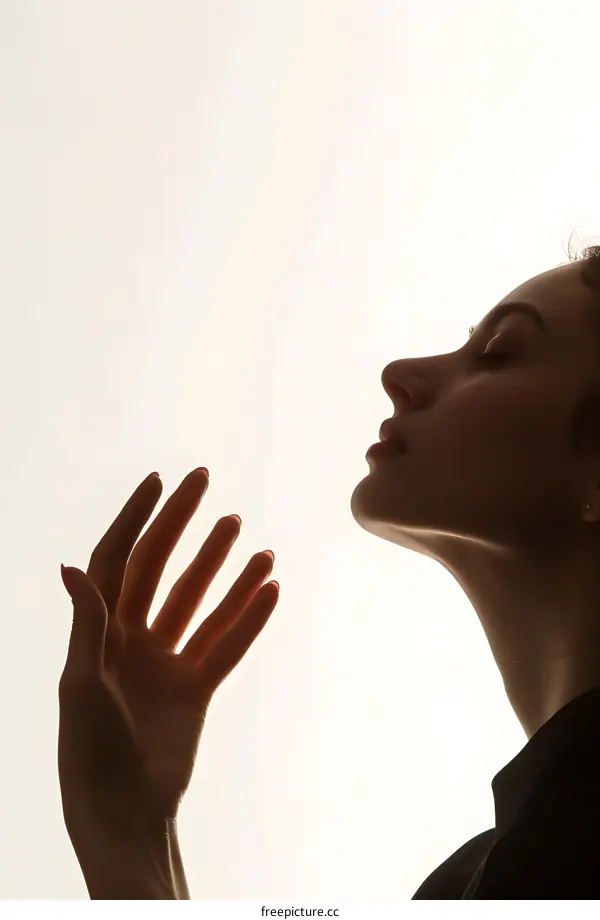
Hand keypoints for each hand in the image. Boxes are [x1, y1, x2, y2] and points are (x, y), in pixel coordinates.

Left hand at [58, 468, 278, 850]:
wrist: (123, 814)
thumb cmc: (89, 753)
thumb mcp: (82, 685)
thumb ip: (87, 624)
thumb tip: (70, 565)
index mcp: (97, 633)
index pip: (116, 560)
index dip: (135, 519)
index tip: (158, 482)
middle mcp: (130, 639)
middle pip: (159, 568)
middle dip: (182, 525)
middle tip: (205, 482)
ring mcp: (165, 663)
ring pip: (198, 602)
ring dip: (223, 568)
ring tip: (251, 537)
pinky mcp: (195, 689)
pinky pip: (226, 644)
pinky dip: (248, 619)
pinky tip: (270, 588)